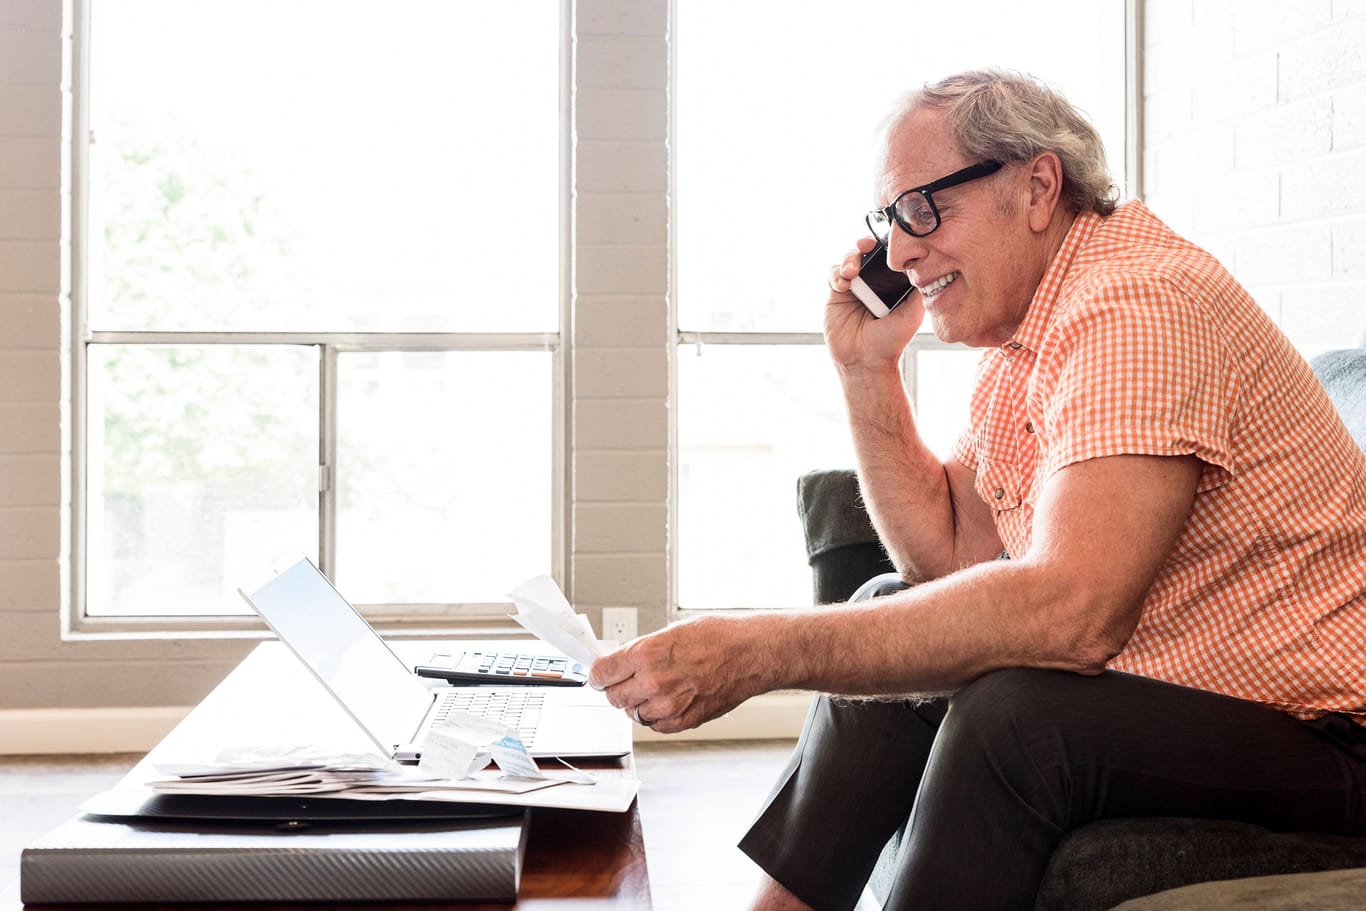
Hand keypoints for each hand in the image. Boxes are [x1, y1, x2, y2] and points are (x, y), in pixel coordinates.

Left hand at [588, 615, 774, 733]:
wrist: (750, 654)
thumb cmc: (717, 637)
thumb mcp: (670, 632)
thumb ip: (640, 651)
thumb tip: (620, 663)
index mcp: (645, 654)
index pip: (600, 674)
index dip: (598, 674)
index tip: (600, 675)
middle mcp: (653, 683)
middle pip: (612, 697)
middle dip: (616, 689)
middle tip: (627, 681)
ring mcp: (668, 705)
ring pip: (633, 714)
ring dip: (638, 703)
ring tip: (656, 688)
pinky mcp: (684, 721)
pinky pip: (655, 726)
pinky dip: (657, 716)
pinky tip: (670, 699)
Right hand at [825, 237, 924, 372]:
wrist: (866, 361)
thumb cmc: (891, 341)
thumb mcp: (913, 313)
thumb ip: (919, 289)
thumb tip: (929, 264)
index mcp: (892, 284)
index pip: (888, 256)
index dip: (886, 244)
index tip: (886, 241)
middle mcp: (873, 283)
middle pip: (866, 251)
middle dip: (864, 244)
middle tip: (865, 246)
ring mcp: (854, 287)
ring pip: (848, 259)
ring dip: (849, 258)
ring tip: (852, 272)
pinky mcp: (836, 295)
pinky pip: (833, 275)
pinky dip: (836, 274)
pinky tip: (844, 285)